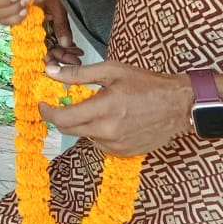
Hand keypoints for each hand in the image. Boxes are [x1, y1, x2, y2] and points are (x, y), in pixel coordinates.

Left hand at [41, 60, 193, 156]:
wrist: (179, 105)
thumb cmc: (146, 84)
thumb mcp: (111, 71)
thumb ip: (78, 74)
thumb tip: (50, 72)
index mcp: (103, 109)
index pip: (62, 118)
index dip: (47, 112)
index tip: (43, 105)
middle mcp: (108, 131)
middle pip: (69, 130)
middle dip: (61, 118)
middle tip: (64, 105)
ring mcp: (117, 145)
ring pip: (85, 136)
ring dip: (84, 124)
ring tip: (100, 109)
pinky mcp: (125, 152)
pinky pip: (101, 144)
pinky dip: (99, 132)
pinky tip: (113, 121)